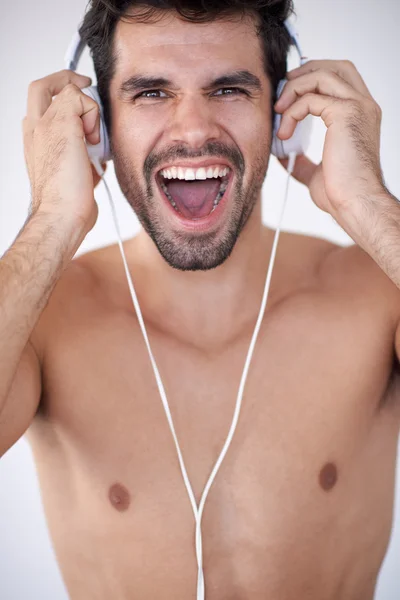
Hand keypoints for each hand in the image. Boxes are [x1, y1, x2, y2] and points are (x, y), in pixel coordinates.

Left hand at [22, 69, 105, 234]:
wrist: (65, 215)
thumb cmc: (61, 182)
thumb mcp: (64, 125)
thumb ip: (72, 101)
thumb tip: (84, 102)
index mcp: (37, 123)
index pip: (47, 87)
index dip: (68, 80)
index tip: (86, 84)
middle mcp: (44, 136)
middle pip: (57, 102)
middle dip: (78, 100)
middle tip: (93, 105)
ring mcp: (58, 153)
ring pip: (77, 127)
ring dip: (92, 130)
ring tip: (96, 142)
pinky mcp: (72, 169)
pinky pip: (87, 151)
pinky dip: (97, 152)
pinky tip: (100, 161)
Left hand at [274, 60, 384, 213]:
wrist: (354, 203)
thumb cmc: (341, 193)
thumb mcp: (316, 172)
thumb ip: (302, 160)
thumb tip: (282, 155)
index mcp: (361, 115)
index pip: (340, 78)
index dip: (313, 78)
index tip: (289, 96)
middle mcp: (364, 105)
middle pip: (334, 66)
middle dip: (303, 73)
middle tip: (281, 94)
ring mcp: (357, 106)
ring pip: (321, 75)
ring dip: (293, 89)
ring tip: (278, 112)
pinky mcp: (345, 113)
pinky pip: (310, 98)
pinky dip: (291, 111)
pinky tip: (284, 132)